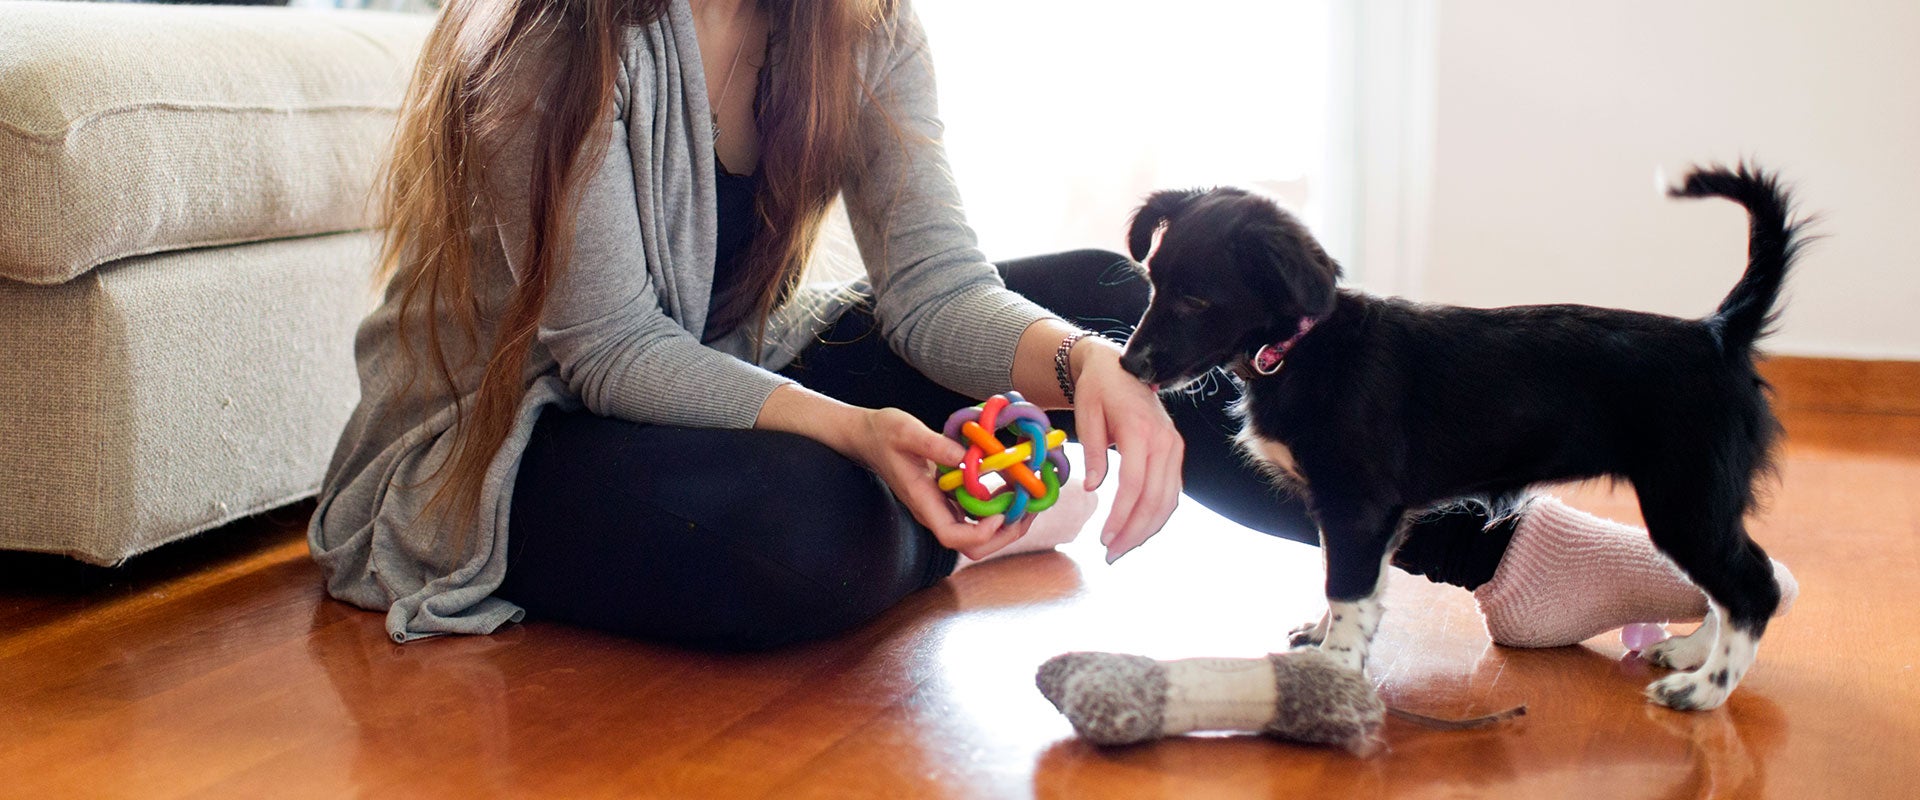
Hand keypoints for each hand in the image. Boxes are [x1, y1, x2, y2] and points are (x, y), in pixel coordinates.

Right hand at [842, 407, 1035, 560]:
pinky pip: (978, 513)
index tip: (1001, 512)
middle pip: (971, 546)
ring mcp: (942, 507)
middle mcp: (935, 511)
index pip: (951, 536)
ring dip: (1007, 522)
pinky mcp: (948, 498)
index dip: (980, 533)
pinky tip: (1013, 482)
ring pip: (978, 533)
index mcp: (923, 501)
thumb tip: (965, 455)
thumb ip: (934, 444)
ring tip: (1028, 496)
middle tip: (1028, 510)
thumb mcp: (905, 431)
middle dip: (1003, 535)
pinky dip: (999, 504)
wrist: (868, 437)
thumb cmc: (883, 433)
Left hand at [1069, 340, 1183, 562]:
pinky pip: (1171, 492)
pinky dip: (1156, 515)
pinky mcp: (1175, 453)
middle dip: (1134, 531)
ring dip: (1147, 530)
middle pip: (1155, 498)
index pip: (1134, 483)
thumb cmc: (1098, 388)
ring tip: (1122, 549)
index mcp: (1141, 431)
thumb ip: (1092, 452)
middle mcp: (1165, 441)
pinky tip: (1138, 530)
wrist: (1119, 367)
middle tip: (1111, 555)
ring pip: (1168, 500)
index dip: (1121, 515)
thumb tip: (1093, 488)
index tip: (1104, 538)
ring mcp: (1174, 448)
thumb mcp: (1086, 414)